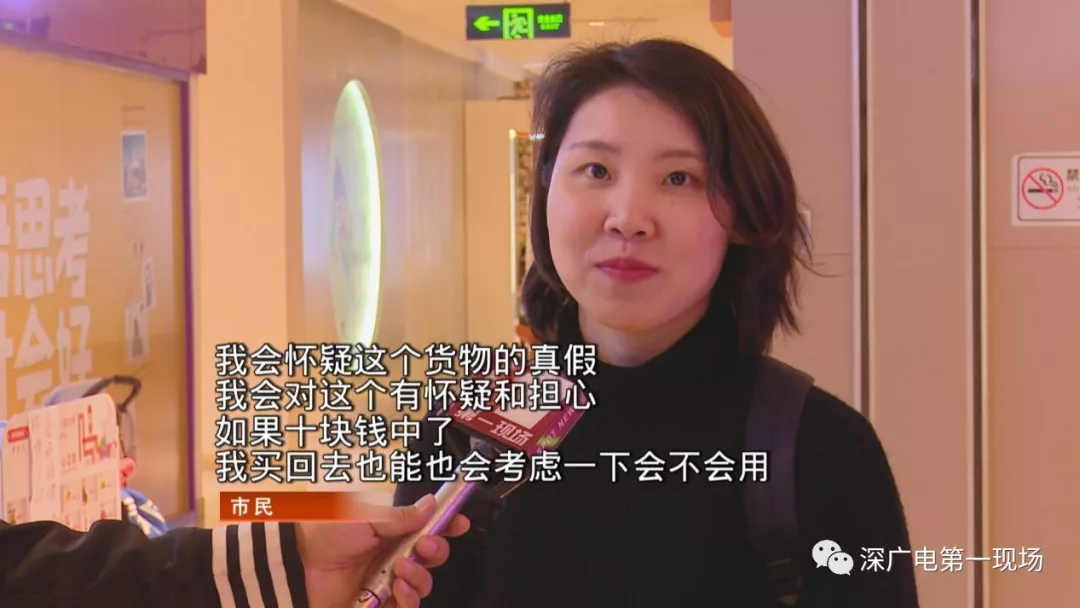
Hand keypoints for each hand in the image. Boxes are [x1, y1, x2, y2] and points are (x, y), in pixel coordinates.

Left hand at [296, 494, 470, 607]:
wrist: (297, 566)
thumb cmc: (325, 535)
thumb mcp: (366, 516)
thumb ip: (401, 516)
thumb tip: (430, 504)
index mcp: (391, 530)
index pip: (428, 526)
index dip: (447, 524)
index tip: (460, 521)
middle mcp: (392, 555)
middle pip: (432, 556)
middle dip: (437, 550)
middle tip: (425, 545)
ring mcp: (386, 581)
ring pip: (423, 583)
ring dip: (420, 576)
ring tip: (401, 569)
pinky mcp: (379, 605)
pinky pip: (407, 607)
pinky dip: (410, 599)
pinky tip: (399, 589)